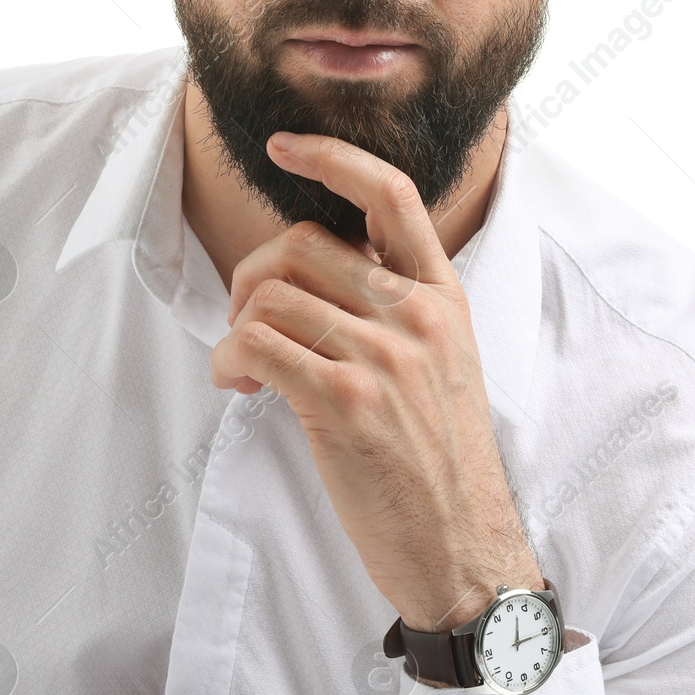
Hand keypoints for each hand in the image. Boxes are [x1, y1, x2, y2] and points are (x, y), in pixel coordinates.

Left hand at [209, 130, 542, 632]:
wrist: (465, 549)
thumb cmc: (441, 461)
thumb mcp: (442, 362)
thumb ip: (393, 306)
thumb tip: (312, 268)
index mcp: (442, 295)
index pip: (390, 192)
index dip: (331, 156)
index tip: (283, 145)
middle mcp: (416, 314)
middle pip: (300, 243)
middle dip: (250, 276)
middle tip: (247, 321)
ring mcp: (383, 355)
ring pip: (268, 296)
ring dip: (235, 329)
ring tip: (246, 367)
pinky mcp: (344, 400)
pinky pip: (254, 345)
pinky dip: (228, 362)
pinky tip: (239, 387)